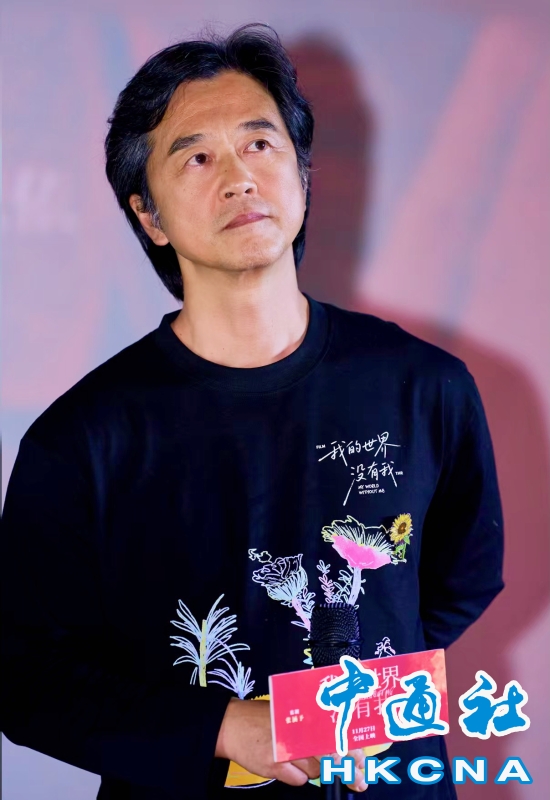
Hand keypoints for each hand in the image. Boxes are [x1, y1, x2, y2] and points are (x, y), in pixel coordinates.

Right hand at [215, 698, 367, 790]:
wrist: (232, 725)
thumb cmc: (264, 719)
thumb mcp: (291, 714)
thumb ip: (314, 727)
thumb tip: (343, 745)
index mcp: (304, 714)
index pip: (337, 732)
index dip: (354, 749)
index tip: (363, 762)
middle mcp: (298, 729)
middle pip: (332, 754)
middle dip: (348, 770)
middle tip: (359, 781)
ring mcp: (287, 748)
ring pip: (316, 769)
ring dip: (315, 768)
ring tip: (297, 756)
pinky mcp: (275, 765)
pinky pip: (298, 779)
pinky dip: (296, 776)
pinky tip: (285, 764)